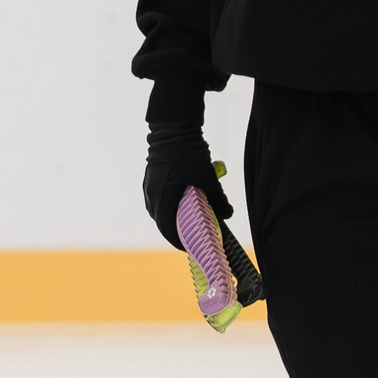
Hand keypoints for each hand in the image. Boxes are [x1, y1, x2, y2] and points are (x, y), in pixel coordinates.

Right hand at [144, 122, 232, 250]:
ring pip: (163, 212)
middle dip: (181, 231)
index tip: (194, 248)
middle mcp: (152, 198)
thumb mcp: (207, 179)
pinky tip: (186, 202)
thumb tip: (228, 214)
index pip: (170, 232)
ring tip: (194, 220)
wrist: (173, 129)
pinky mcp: (151, 181)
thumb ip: (218, 199)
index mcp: (162, 201)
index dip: (182, 243)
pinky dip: (173, 206)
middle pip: (165, 224)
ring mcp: (149, 189)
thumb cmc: (188, 154)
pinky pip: (161, 201)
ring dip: (177, 218)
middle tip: (197, 236)